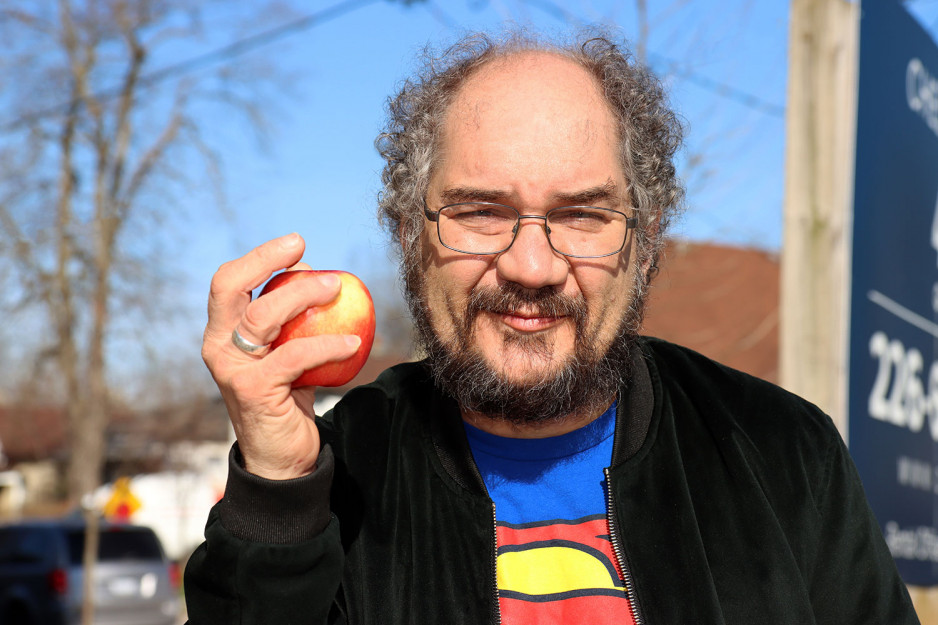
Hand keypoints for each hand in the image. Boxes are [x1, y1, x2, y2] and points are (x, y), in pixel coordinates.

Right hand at [201, 233, 361, 479]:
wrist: (281, 458)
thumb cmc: (288, 398)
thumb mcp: (286, 354)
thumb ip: (292, 322)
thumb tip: (317, 275)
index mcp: (221, 333)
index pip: (228, 283)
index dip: (259, 257)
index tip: (296, 244)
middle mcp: (218, 347)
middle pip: (231, 288)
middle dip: (266, 260)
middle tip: (305, 249)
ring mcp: (232, 369)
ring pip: (263, 316)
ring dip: (304, 295)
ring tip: (339, 288)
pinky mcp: (254, 390)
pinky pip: (296, 356)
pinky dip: (328, 345)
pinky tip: (354, 342)